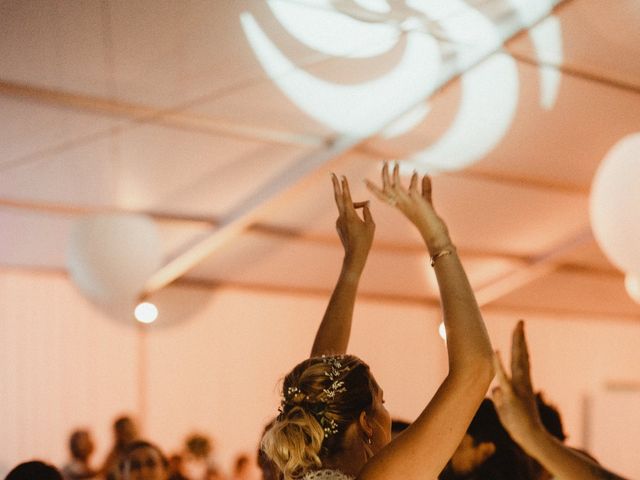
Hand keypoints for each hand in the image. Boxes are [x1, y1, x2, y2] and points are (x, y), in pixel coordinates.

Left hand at [332, 173, 374, 270]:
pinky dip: (353, 212)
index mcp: (350, 215)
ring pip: (346, 207)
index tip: (341, 176)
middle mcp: (341, 217)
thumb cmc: (365, 240)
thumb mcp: (371, 225)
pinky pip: (346, 215)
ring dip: (354, 204)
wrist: (354, 255)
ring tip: (365, 205)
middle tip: (332, 174)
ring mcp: (339, 221)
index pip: (346, 197)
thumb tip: (366, 203)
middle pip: (338, 197)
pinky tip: (360, 220)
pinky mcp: (339, 225)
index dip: (344, 185)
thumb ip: (368, 212)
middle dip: (336, 185)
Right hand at [365, 161, 449, 253]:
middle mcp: (401, 204)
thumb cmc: (430, 221)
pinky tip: (416, 173)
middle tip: (384, 162)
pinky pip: (412, 188)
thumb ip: (425, 188)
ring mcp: (408, 203)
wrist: (435, 234)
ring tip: (396, 163)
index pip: (382, 196)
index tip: (364, 180)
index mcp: (399, 206)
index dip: (373, 189)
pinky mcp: (417, 201)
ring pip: (394, 187)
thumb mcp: (426, 201)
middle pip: (386, 189)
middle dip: (384, 175)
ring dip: (394, 174)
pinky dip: (413, 180)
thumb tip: (425, 174)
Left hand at [492, 321, 543, 444]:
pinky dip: (499, 364)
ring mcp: (519, 388)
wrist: (530, 439)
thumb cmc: (518, 426)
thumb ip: (500, 397)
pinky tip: (495, 351)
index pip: (520, 360)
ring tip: (517, 328)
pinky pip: (504, 378)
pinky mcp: (512, 396)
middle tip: (521, 321)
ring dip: (517, 344)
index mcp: (521, 384)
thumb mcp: (505, 409)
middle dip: (520, 338)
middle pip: (521, 356)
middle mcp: (522, 382)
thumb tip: (494, 390)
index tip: (519, 329)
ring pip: (517, 362)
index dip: (520, 344)